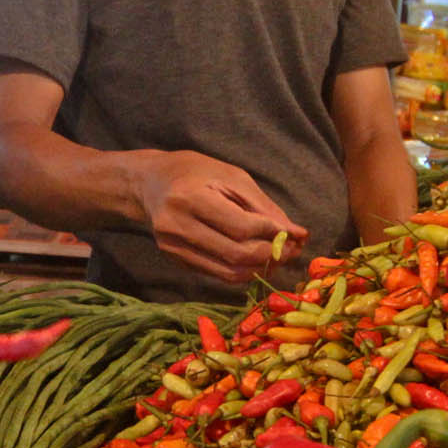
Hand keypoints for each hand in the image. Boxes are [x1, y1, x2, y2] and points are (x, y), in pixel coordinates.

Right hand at [133, 152, 305, 286]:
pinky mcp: (176, 260)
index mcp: (190, 198)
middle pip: (236, 255)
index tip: (293, 232)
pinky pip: (218, 274)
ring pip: (229, 272)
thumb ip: (264, 207)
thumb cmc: (196, 173)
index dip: (273, 234)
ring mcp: (174, 248)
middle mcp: (177, 227)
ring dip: (260, 268)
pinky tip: (256, 260)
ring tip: (277, 256)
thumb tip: (297, 234)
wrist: (151, 184)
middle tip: (292, 249)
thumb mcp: (233, 178)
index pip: (241, 228)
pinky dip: (243, 271)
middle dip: (272, 255)